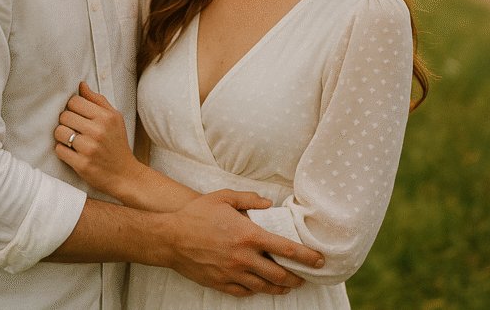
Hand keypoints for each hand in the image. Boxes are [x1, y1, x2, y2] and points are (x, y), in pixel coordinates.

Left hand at [55, 82, 138, 195]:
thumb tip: (81, 85)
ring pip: (59, 132)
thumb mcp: (115, 118)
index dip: (73, 108)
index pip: (74, 101)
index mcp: (106, 117)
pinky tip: (72, 152)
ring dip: (62, 136)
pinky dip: (63, 150)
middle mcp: (98, 131)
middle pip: (64, 116)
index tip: (78, 115)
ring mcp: (89, 148)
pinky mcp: (81, 164)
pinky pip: (59, 150)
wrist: (124, 174)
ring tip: (72, 140)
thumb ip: (98, 100)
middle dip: (67, 122)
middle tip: (74, 128)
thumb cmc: (117, 143)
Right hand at [162, 190, 324, 296]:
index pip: (286, 249)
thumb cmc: (196, 214)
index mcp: (249, 235)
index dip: (307, 257)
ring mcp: (232, 273)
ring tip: (287, 286)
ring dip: (279, 287)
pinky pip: (244, 292)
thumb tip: (268, 203)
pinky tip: (260, 287)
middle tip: (304, 277)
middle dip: (296, 278)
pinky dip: (255, 290)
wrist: (170, 237)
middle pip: (279, 274)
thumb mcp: (223, 197)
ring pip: (264, 287)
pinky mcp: (219, 283)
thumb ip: (249, 199)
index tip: (319, 261)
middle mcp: (244, 257)